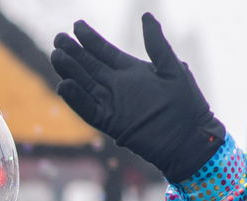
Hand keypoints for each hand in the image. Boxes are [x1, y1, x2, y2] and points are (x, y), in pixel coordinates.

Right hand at [50, 14, 225, 182]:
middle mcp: (118, 87)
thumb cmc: (187, 104)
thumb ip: (156, 44)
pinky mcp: (111, 123)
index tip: (77, 25)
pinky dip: (76, 98)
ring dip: (70, 71)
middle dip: (74, 52)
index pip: (106, 52)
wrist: (190, 139)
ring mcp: (113, 105)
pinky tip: (64, 85)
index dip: (91, 39)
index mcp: (132, 72)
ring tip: (56, 55)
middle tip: (58, 38)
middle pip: (90, 67)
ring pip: (85, 85)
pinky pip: (88, 109)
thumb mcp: (172, 68)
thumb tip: (145, 16)